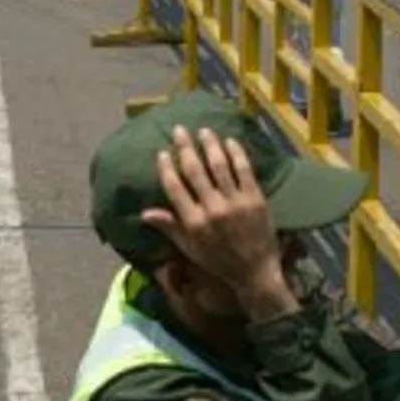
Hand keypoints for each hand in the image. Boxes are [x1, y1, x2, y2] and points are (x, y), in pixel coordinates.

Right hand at [146, 125, 294, 312]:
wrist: (255, 271)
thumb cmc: (219, 261)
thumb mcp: (190, 248)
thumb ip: (169, 227)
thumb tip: (144, 213)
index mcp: (193, 222)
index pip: (174, 187)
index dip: (167, 167)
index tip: (163, 152)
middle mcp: (212, 209)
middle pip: (195, 170)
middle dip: (186, 147)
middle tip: (180, 129)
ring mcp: (234, 202)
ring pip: (219, 165)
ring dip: (210, 145)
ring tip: (204, 131)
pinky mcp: (255, 198)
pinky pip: (244, 170)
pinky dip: (236, 153)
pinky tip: (230, 141)